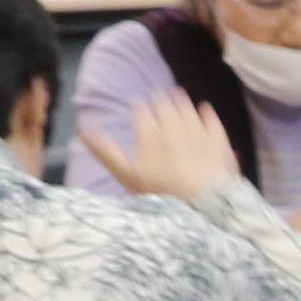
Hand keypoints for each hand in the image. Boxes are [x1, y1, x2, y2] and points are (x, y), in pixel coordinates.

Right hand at [78, 101, 240, 204]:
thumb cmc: (160, 193)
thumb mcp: (126, 175)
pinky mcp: (218, 142)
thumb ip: (105, 151)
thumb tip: (82, 131)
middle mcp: (173, 128)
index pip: (142, 111)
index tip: (140, 104)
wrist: (203, 205)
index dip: (141, 107)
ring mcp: (198, 133)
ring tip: (178, 96)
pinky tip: (205, 109)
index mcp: (149, 134)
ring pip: (188, 110)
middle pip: (166, 106)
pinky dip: (207, 113)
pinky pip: (213, 122)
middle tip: (159, 96)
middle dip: (161, 100)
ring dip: (182, 102)